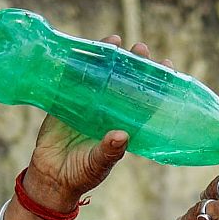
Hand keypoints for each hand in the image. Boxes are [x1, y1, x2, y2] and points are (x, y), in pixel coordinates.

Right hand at [22, 37, 166, 211]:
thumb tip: (122, 136)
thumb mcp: (97, 165)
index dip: (156, 84)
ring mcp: (87, 105)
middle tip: (140, 48)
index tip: (167, 65)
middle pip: (123, 83)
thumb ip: (109, 152)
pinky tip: (83, 50)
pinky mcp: (65, 103)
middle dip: (133, 64)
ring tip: (114, 41)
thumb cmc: (81, 174)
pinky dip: (77, 66)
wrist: (51, 178)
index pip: (144, 101)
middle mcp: (108, 112)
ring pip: (100, 77)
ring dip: (107, 59)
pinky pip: (72, 81)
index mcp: (122, 126)